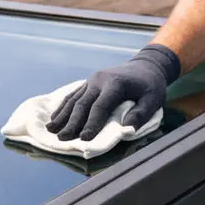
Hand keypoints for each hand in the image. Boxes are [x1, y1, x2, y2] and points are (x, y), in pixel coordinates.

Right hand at [47, 44, 180, 140]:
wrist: (145, 65)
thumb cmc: (150, 85)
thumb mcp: (153, 99)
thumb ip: (141, 114)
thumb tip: (127, 129)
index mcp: (115, 84)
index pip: (100, 106)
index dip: (92, 123)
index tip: (84, 139)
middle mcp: (99, 80)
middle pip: (82, 103)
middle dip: (72, 123)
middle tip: (62, 139)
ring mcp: (92, 80)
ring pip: (74, 99)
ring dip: (62, 116)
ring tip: (51, 130)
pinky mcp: (88, 83)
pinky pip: (73, 95)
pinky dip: (63, 107)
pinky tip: (54, 118)